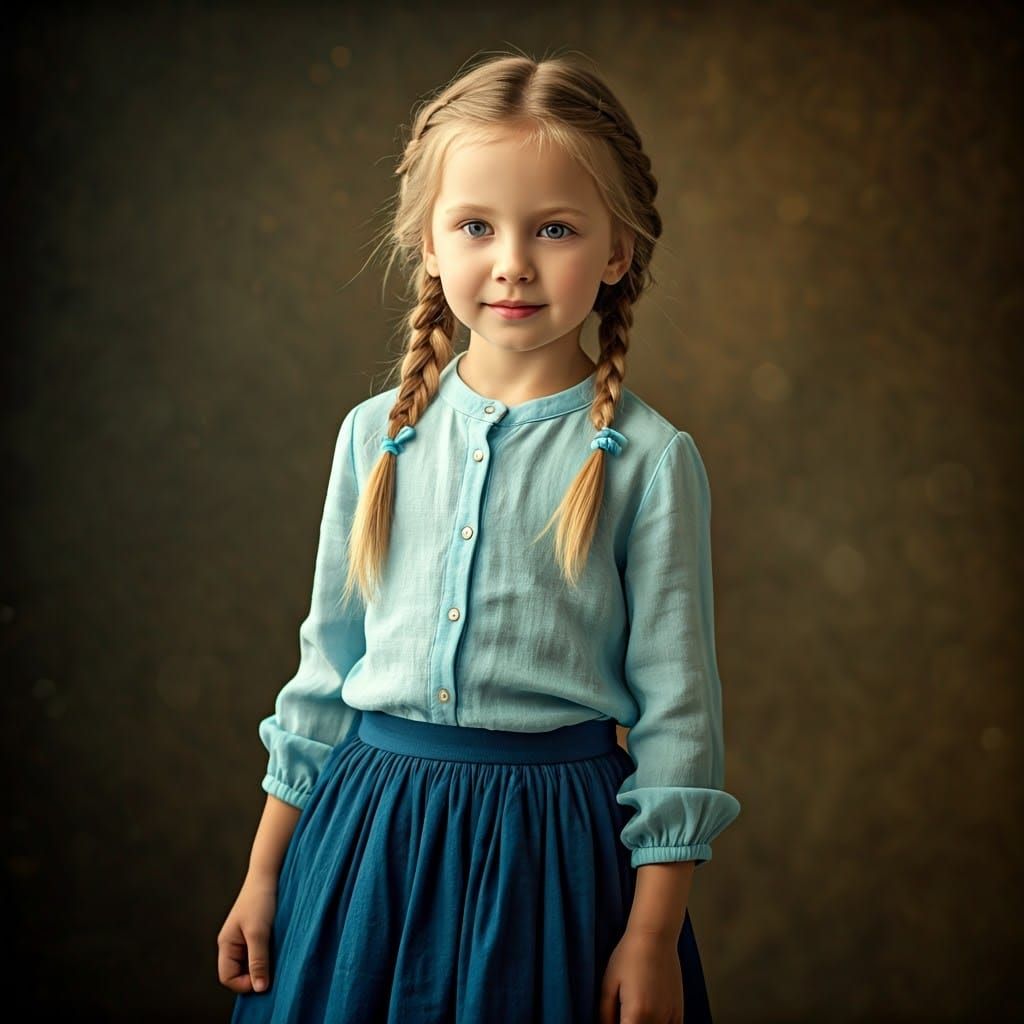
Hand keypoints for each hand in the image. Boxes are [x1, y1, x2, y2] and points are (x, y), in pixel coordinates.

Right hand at [217, 871, 277, 993]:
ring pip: (250, 963)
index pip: (227, 977)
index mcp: (226, 944)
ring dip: (263, 965)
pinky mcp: (256, 932)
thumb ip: (258, 961)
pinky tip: (279, 950)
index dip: (244, 983)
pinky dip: (268, 955)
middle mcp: (232, 943)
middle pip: (238, 972)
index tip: (264, 979)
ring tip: (277, 958)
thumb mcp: (259, 933)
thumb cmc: (260, 900)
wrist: (269, 873)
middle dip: (254, 975)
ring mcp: (244, 938)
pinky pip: (259, 952)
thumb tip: (259, 989)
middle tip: (273, 971)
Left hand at [599, 928, 683, 1023]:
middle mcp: (656, 1019)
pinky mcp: (679, 1011)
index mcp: (636, 1015)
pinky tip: (650, 1018)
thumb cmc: (628, 956)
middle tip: (621, 1014)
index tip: (613, 1020)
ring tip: (634, 1014)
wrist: (655, 936)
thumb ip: (605, 1014)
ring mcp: (670, 1016)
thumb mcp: (608, 984)